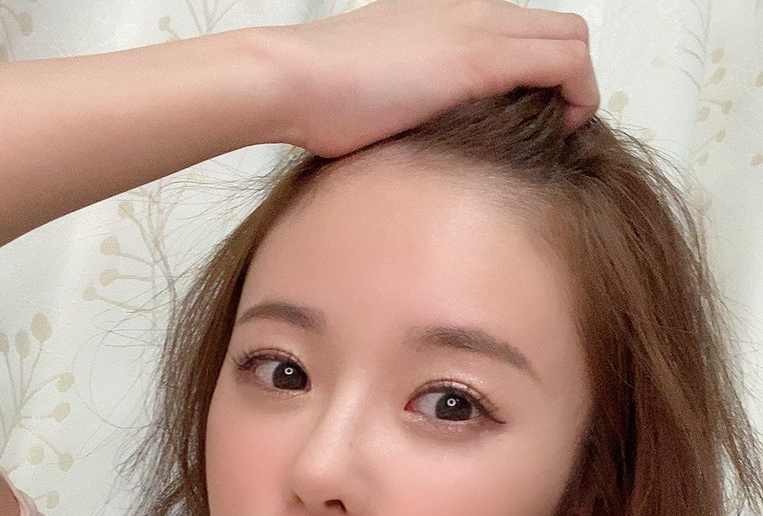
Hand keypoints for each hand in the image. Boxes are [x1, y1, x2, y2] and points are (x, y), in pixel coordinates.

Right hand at [266, 0, 599, 158]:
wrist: (292, 80)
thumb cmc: (320, 98)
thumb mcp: (377, 97)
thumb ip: (412, 108)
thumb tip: (418, 146)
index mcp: (450, 20)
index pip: (527, 33)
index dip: (546, 76)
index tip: (536, 121)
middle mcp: (473, 14)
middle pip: (563, 29)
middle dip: (572, 81)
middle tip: (555, 129)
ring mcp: (479, 29)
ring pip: (573, 40)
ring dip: (578, 90)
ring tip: (556, 136)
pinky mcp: (480, 58)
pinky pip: (563, 63)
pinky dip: (576, 97)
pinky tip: (555, 133)